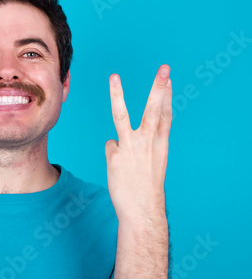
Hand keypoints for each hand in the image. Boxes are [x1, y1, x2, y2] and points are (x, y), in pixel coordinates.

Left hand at [105, 64, 171, 221]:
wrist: (142, 210)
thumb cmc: (146, 187)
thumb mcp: (153, 163)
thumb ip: (142, 146)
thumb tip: (115, 139)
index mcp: (160, 145)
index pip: (165, 115)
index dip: (167, 96)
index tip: (167, 79)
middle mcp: (147, 143)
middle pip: (153, 110)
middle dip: (159, 87)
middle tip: (164, 68)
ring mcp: (130, 147)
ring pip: (121, 116)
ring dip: (117, 95)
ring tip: (114, 77)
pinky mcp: (115, 155)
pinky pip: (111, 146)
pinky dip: (114, 154)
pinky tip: (119, 167)